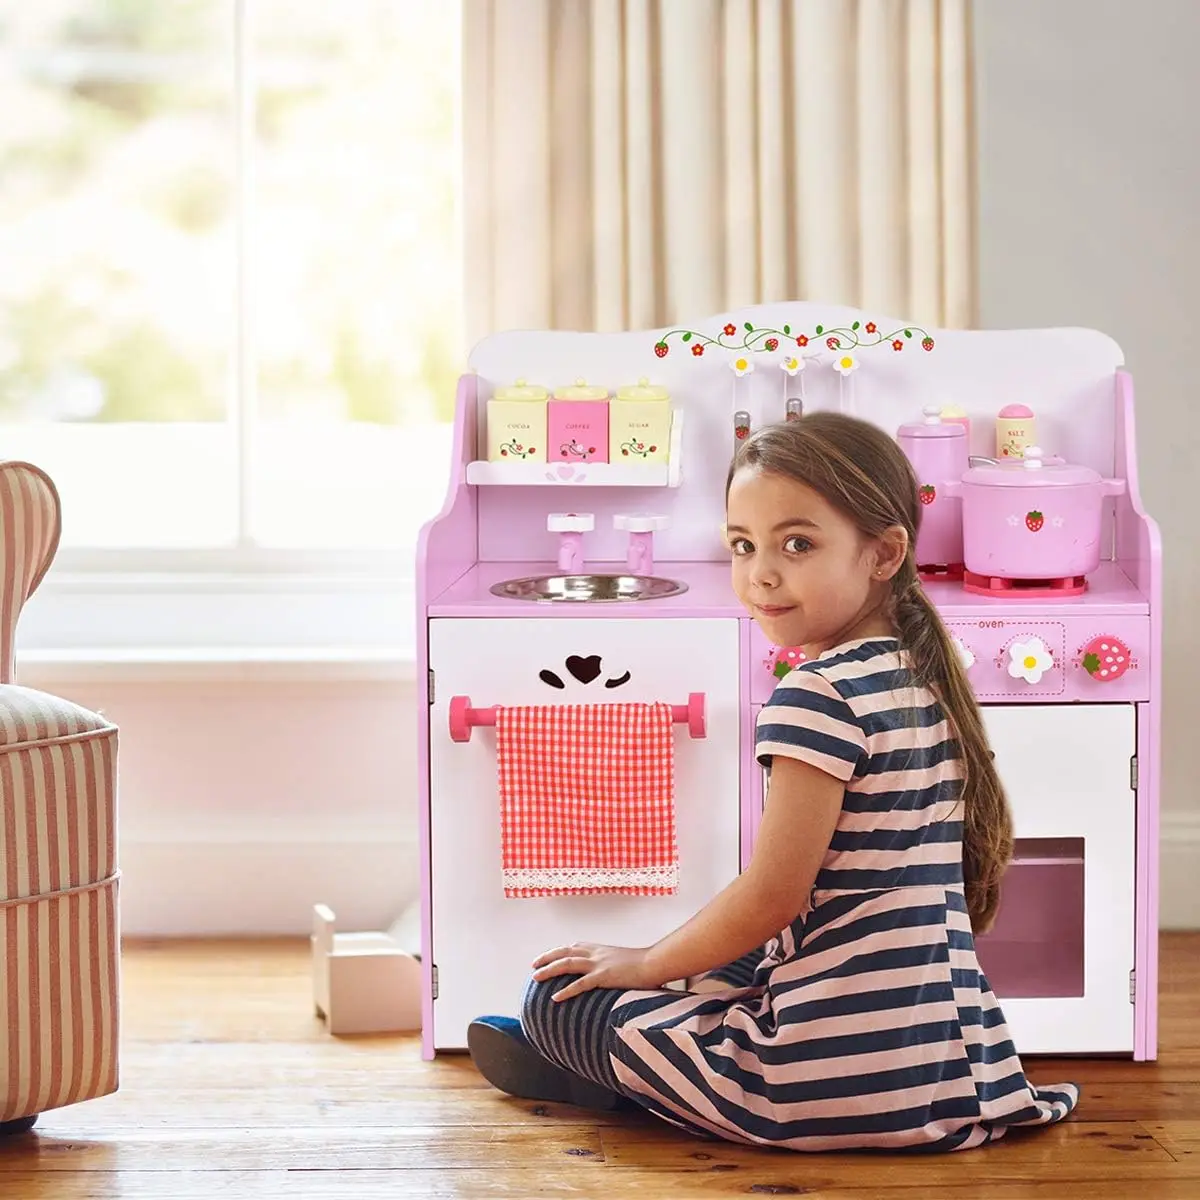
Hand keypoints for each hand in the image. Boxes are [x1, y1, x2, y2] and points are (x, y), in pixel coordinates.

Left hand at [531, 942, 660, 1001]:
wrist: (655, 963)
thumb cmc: (644, 964)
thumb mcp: (622, 960)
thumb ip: (611, 964)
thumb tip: (608, 973)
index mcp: (600, 949)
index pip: (573, 946)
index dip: (558, 951)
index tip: (547, 956)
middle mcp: (596, 953)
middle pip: (565, 952)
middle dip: (547, 958)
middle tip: (533, 966)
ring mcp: (599, 964)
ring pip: (567, 964)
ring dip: (549, 970)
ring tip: (536, 978)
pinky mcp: (604, 976)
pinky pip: (581, 984)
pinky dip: (566, 990)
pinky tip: (555, 997)